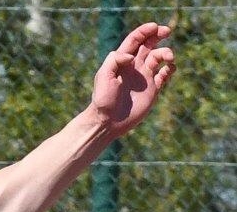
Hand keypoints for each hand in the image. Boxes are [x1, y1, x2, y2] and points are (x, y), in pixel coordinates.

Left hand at [91, 22, 175, 137]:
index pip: (134, 41)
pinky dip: (170, 69)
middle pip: (148, 45)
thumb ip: (114, 61)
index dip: (144, 31)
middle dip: (157, 35)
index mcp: (121, 62)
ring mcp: (144, 77)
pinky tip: (169, 69)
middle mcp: (134, 67)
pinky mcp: (152, 89)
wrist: (108, 122)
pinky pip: (165, 74)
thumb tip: (130, 55)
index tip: (155, 26)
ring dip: (166, 53)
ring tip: (169, 58)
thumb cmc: (103, 99)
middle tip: (166, 30)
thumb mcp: (103, 77)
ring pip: (158, 58)